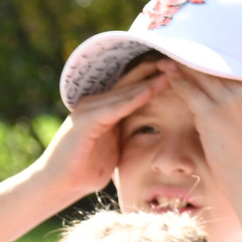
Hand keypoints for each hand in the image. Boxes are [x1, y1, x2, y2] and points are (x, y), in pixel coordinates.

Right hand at [35, 58, 170, 201]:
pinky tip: (150, 90)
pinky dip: (133, 99)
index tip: (182, 68)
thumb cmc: (85, 169)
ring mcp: (88, 111)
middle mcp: (95, 103)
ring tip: (172, 69)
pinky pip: (114, 108)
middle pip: (130, 81)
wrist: (58, 184)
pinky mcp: (86, 122)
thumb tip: (151, 134)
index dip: (156, 75)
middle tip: (183, 57)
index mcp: (103, 108)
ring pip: (125, 92)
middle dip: (156, 70)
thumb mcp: (113, 145)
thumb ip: (126, 132)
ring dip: (149, 80)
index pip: (133, 85)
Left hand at [170, 65, 241, 193]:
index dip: (207, 69)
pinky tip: (166, 75)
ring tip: (163, 62)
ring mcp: (227, 102)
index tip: (193, 62)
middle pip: (211, 73)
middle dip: (191, 64)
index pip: (226, 77)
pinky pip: (190, 92)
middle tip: (173, 55)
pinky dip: (177, 81)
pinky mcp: (211, 113)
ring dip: (180, 68)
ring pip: (200, 78)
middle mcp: (241, 96)